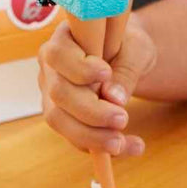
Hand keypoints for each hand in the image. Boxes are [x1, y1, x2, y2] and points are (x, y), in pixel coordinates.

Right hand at [36, 17, 156, 156]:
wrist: (124, 60)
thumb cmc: (127, 47)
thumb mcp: (135, 51)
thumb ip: (125, 70)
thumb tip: (114, 98)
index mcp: (64, 40)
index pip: (58, 54)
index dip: (78, 67)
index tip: (106, 73)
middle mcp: (51, 68)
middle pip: (59, 93)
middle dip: (90, 111)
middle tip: (122, 119)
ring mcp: (52, 95)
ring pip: (60, 120)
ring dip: (91, 136)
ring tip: (122, 143)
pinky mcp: (63, 118)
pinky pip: (75, 137)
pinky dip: (101, 147)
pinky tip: (130, 147)